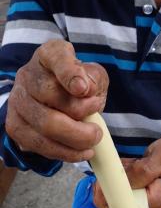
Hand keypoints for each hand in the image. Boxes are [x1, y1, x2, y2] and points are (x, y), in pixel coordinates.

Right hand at [6, 40, 108, 161]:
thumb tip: (85, 90)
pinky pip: (40, 144)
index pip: (57, 57)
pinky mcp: (15, 125)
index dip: (69, 73)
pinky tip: (81, 152)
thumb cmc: (79, 87)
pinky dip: (65, 152)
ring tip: (93, 141)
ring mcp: (18, 100)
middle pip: (50, 96)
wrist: (58, 104)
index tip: (83, 89)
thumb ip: (93, 79)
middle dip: (80, 116)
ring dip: (75, 139)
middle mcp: (28, 75)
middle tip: (97, 130)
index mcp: (50, 55)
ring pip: (45, 125)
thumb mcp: (94, 77)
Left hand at [93, 137, 160, 207]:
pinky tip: (127, 164)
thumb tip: (120, 181)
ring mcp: (144, 199)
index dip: (104, 198)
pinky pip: (122, 188)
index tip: (102, 180)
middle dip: (106, 188)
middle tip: (110, 169)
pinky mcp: (141, 192)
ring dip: (112, 180)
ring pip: (116, 196)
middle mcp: (147, 205)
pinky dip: (119, 176)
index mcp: (153, 201)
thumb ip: (141, 171)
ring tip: (123, 164)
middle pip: (114, 207)